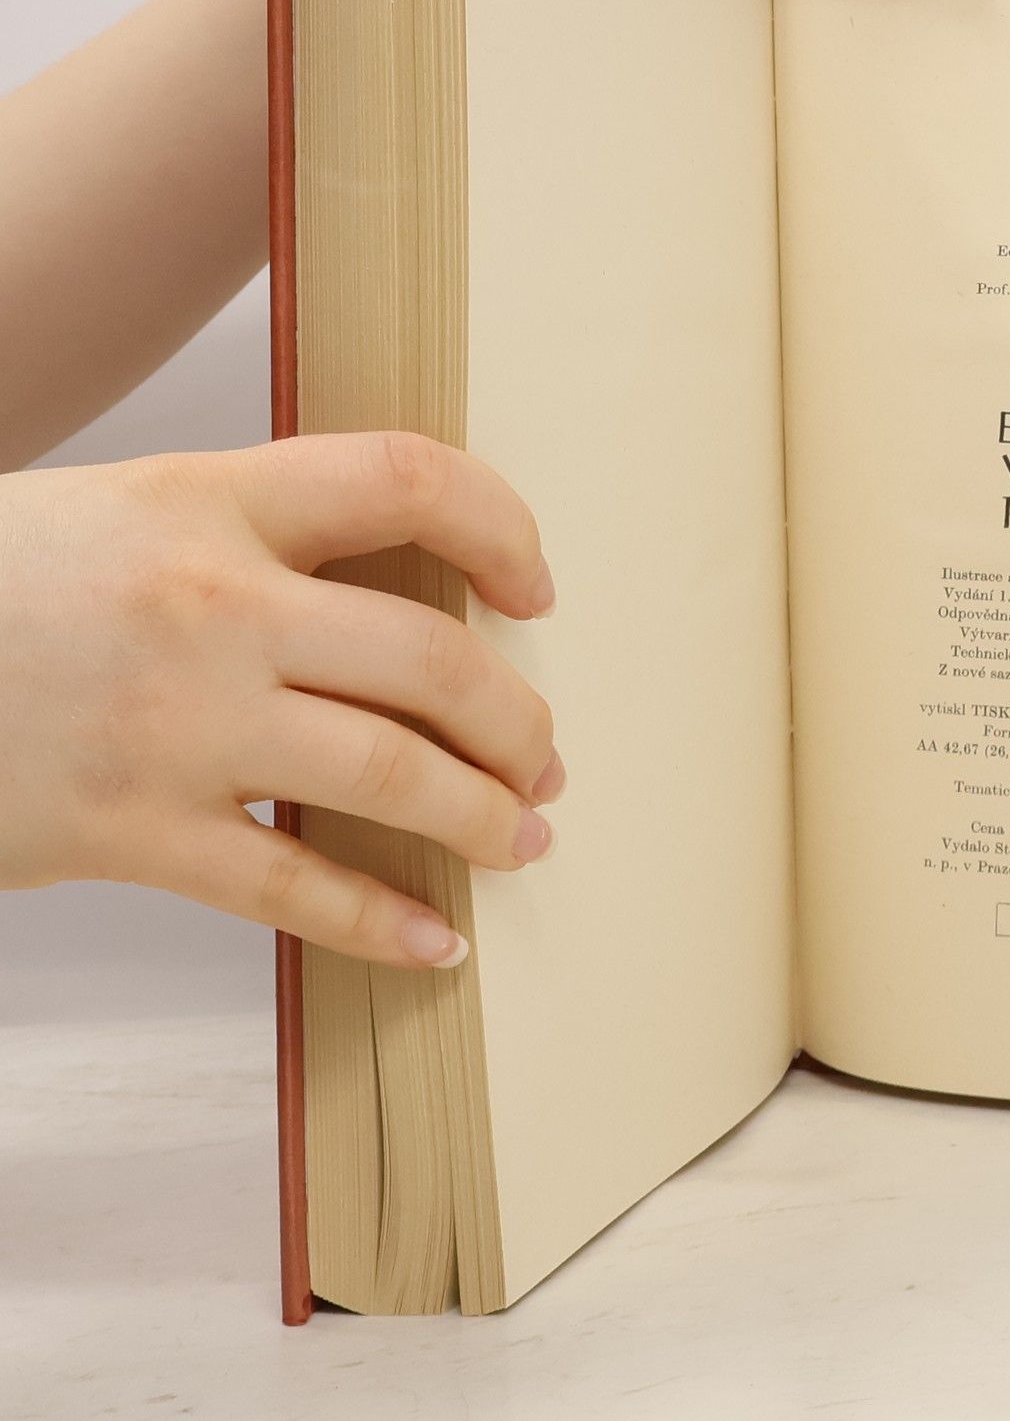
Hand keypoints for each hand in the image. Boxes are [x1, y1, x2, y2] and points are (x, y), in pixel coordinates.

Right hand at [0, 434, 560, 968]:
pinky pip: (290, 887)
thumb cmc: (0, 584)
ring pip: (388, 772)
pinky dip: (381, 921)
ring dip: (482, 815)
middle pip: (430, 656)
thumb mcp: (127, 511)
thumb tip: (406, 595)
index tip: (537, 589)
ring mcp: (173, 723)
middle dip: (518, 721)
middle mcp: (209, 604)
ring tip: (525, 836)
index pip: (409, 479)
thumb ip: (260, 535)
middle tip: (544, 759)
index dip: (504, 529)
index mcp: (209, 500)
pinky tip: (437, 940)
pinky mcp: (128, 829)